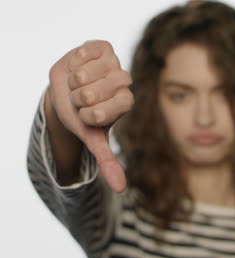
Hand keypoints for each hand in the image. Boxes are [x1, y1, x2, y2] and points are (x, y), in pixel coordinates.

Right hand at [48, 40, 132, 192]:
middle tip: (80, 99)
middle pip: (94, 93)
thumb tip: (120, 190)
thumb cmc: (81, 115)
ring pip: (85, 73)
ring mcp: (115, 63)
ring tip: (78, 83)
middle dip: (77, 100)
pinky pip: (85, 53)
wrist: (67, 90)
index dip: (89, 114)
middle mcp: (124, 82)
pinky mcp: (103, 47)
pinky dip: (74, 61)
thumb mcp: (92, 138)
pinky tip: (79, 65)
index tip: (87, 114)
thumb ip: (108, 160)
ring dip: (73, 82)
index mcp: (125, 103)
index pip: (107, 110)